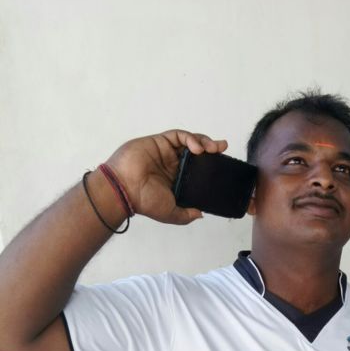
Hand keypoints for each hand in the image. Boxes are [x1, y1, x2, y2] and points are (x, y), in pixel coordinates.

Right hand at [106, 130, 227, 224]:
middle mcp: (172, 165)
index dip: (211, 165)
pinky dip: (190, 138)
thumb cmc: (145, 201)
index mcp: (176, 179)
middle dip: (211, 148)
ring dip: (203, 141)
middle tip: (222, 149)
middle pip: (196, 152)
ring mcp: (166, 152)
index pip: (198, 168)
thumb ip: (186, 214)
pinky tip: (197, 148)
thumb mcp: (171, 213)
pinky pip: (178, 136)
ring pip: (189, 141)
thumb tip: (201, 214)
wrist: (125, 189)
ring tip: (212, 148)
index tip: (223, 164)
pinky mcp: (159, 141)